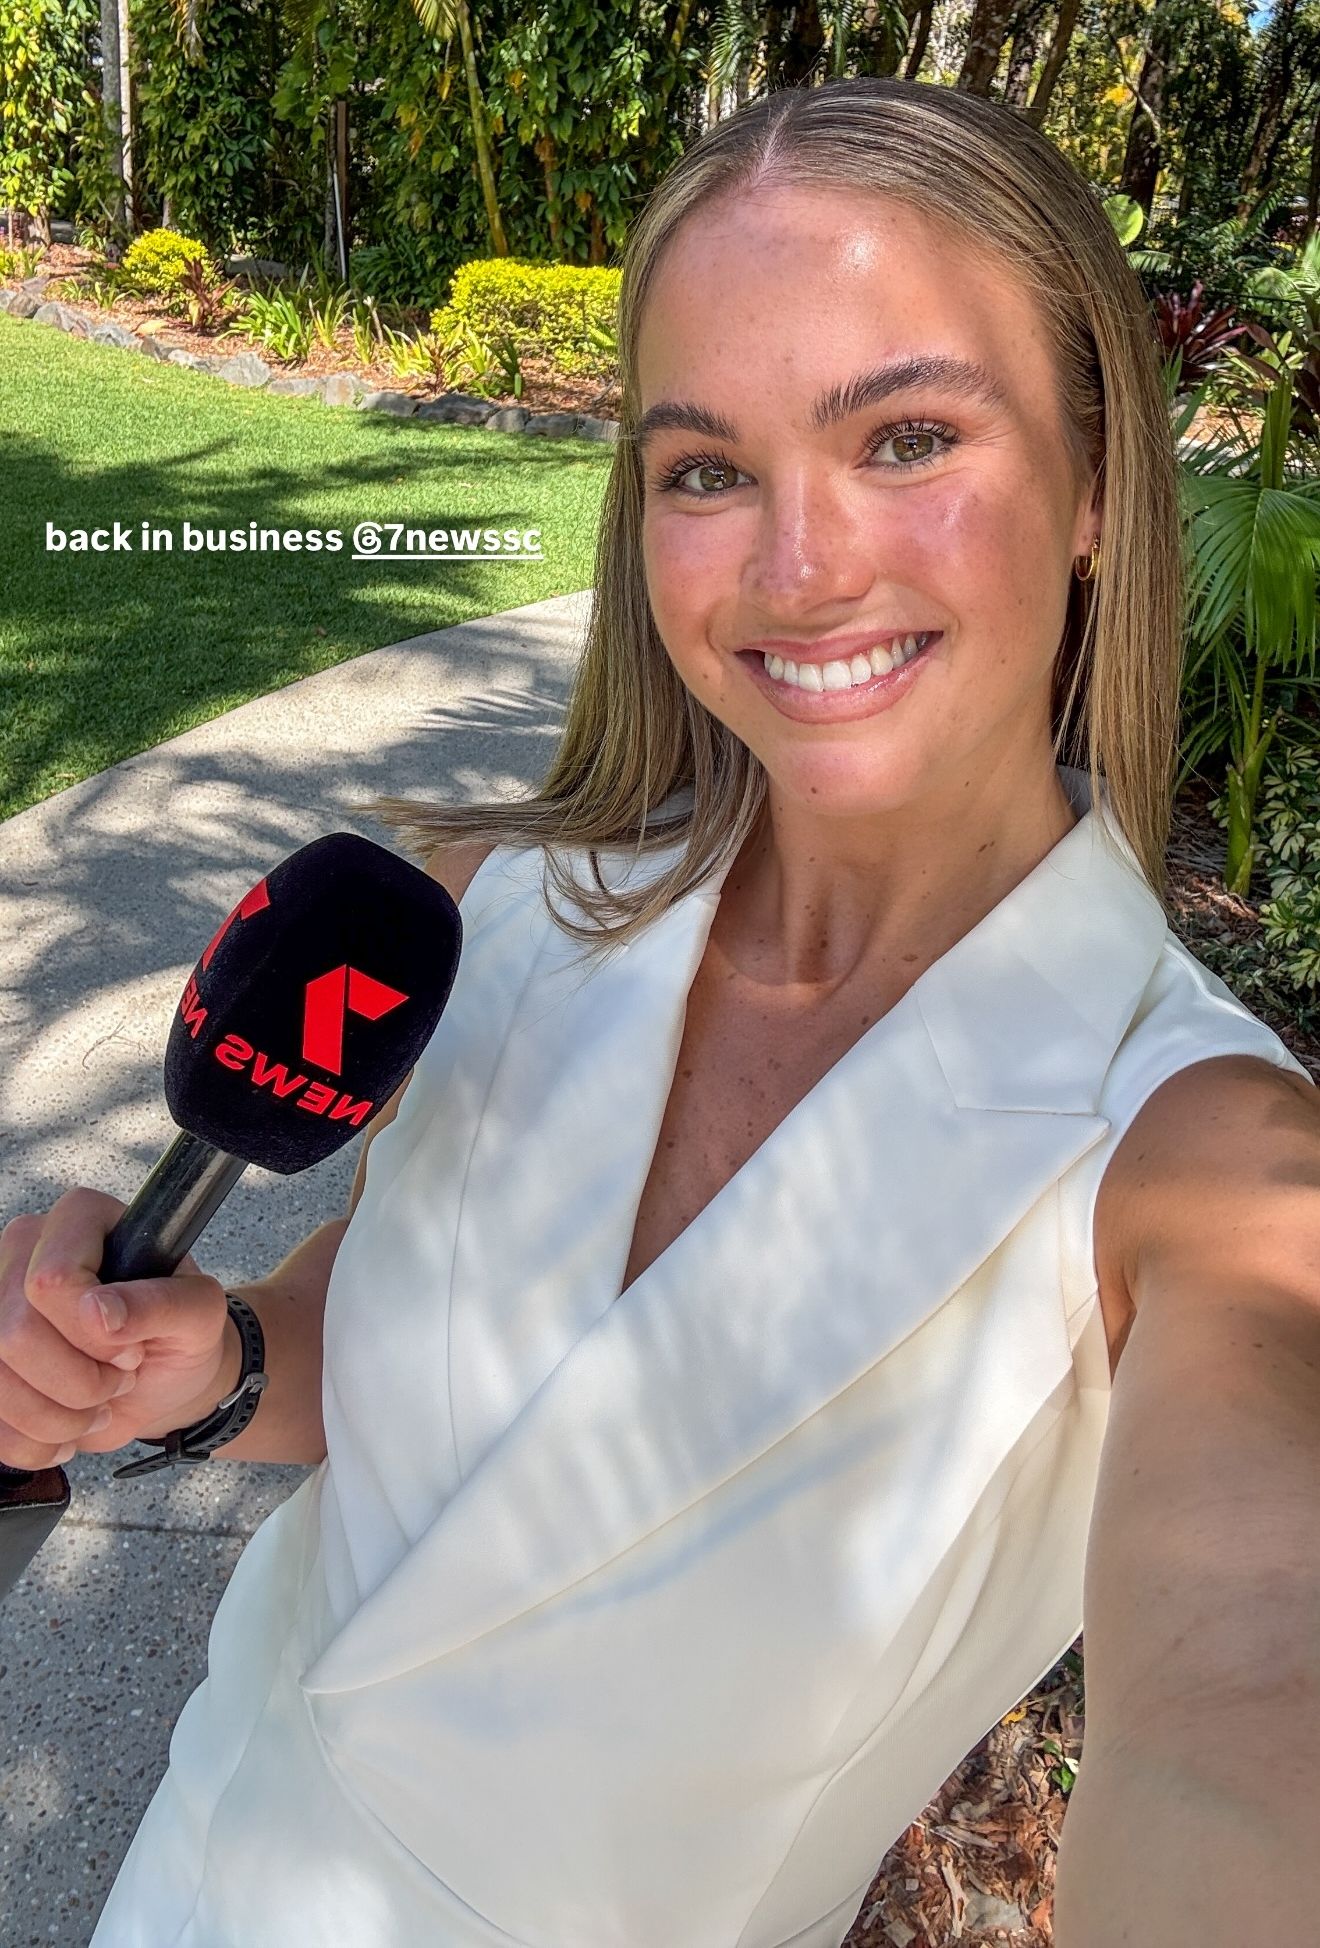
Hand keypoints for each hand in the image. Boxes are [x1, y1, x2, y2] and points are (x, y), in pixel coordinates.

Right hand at [0, 1188, 235, 1469]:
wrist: (161, 1380)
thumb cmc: (180, 1334)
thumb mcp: (199, 1314)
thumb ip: (162, 1303)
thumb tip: (98, 1312)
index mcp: (79, 1218)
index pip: (52, 1280)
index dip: (94, 1332)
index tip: (132, 1344)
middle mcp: (22, 1251)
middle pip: (16, 1333)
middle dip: (81, 1380)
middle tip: (120, 1376)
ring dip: (60, 1416)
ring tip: (98, 1403)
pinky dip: (36, 1441)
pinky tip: (68, 1427)